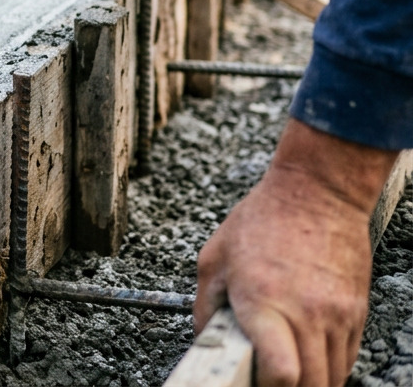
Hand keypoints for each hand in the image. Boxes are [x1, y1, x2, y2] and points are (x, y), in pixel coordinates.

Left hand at [195, 120, 397, 386]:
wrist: (316, 192)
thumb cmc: (260, 221)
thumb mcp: (214, 259)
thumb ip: (206, 307)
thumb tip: (203, 342)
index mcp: (264, 302)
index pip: (281, 374)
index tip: (253, 383)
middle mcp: (306, 314)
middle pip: (311, 385)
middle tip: (268, 380)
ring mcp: (337, 315)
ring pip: (334, 376)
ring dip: (311, 381)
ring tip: (287, 370)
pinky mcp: (357, 311)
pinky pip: (347, 357)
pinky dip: (329, 365)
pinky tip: (308, 354)